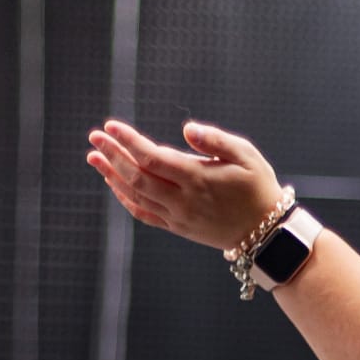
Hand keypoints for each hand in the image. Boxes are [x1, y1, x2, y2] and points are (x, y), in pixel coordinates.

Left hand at [86, 118, 281, 252]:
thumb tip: (187, 128)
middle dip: (112, 155)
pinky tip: (114, 184)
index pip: (152, 157)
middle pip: (137, 176)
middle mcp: (183, 199)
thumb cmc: (258, 188)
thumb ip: (215, 140)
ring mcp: (178, 216)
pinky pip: (144, 214)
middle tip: (94, 137)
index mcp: (197, 178)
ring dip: (112, 175)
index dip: (128, 141)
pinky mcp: (178, 227)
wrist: (266, 233)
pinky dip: (125, 199)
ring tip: (95, 158)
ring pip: (136, 196)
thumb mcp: (247, 156)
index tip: (110, 126)